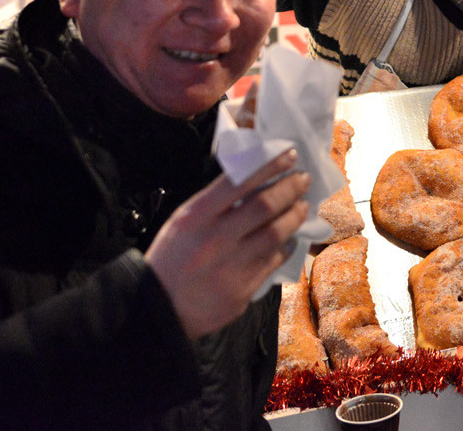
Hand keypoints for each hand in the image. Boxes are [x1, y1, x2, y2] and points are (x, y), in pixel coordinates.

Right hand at [145, 147, 310, 339]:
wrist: (159, 308)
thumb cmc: (172, 257)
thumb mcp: (184, 221)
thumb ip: (215, 202)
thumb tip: (254, 181)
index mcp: (197, 216)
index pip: (240, 182)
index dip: (270, 165)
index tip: (290, 155)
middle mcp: (216, 238)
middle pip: (265, 205)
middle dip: (291, 188)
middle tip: (303, 180)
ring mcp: (231, 266)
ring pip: (277, 233)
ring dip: (295, 215)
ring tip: (302, 206)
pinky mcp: (243, 290)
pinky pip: (274, 261)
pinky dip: (286, 246)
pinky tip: (290, 238)